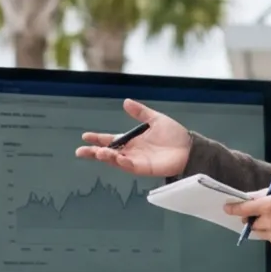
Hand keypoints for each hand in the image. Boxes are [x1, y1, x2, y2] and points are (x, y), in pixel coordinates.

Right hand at [76, 99, 192, 176]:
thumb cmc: (174, 135)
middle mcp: (131, 152)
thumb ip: (140, 112)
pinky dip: (123, 163)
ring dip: (107, 157)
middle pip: (108, 153)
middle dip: (94, 152)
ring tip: (98, 152)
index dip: (97, 139)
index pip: (110, 140)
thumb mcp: (155, 119)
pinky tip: (117, 158)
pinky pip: (131, 166)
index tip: (85, 136)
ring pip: (117, 161)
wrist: (189, 147)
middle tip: (81, 151)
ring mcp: (137, 161)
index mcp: (132, 140)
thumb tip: (125, 102)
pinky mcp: (145, 168)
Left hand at [226, 185, 270, 248]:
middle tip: (256, 212)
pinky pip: (269, 238)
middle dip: (250, 217)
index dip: (234, 208)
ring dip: (260, 225)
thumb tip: (248, 198)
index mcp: (270, 206)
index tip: (227, 208)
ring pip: (258, 232)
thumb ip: (263, 195)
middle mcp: (270, 222)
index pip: (244, 209)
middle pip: (249, 223)